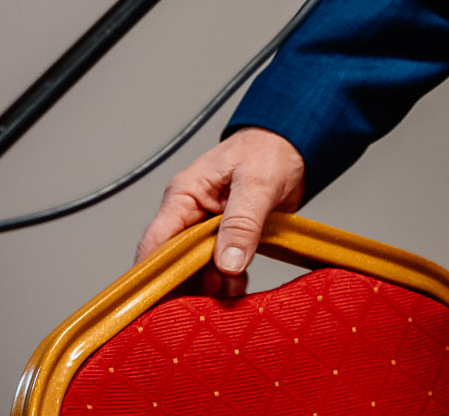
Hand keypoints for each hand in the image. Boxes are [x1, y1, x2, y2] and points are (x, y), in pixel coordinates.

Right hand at [134, 127, 306, 298]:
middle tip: (216, 295)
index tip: (161, 302)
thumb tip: (227, 263)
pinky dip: (228, 280)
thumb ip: (241, 222)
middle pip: (175, 262)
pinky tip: (240, 284)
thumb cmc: (269, 150)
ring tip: (235, 288)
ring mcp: (208, 229)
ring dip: (214, 284)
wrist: (294, 146)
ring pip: (198, 269)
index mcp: (184, 195)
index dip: (154, 273)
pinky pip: (219, 268)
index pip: (156, 241)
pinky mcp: (227, 239)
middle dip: (192, 283)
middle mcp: (190, 215)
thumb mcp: (257, 183)